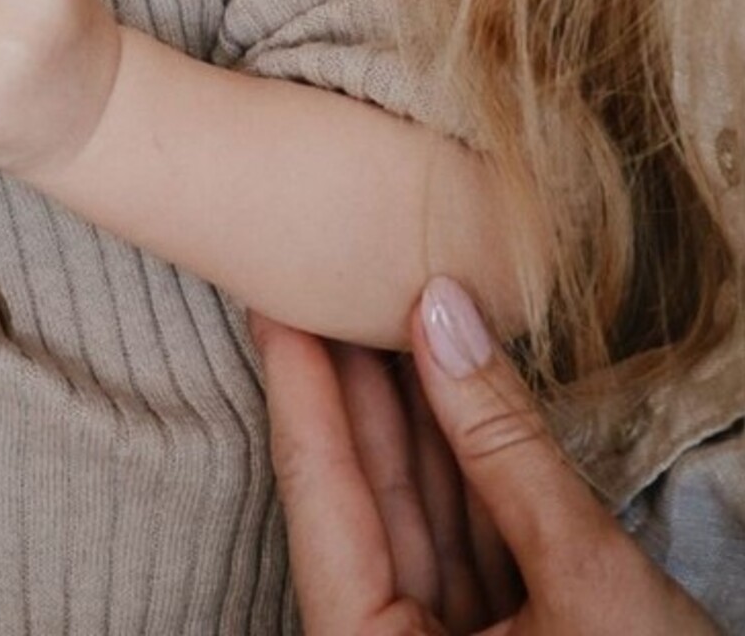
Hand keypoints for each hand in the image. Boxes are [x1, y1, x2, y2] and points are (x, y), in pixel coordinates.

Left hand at [253, 276, 721, 634]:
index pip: (320, 500)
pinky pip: (463, 541)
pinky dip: (461, 462)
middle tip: (329, 280)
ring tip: (384, 306)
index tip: (274, 301)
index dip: (299, 390)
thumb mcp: (582, 575)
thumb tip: (442, 314)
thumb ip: (505, 446)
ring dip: (408, 411)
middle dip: (351, 386)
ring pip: (414, 515)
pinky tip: (445, 378)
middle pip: (360, 502)